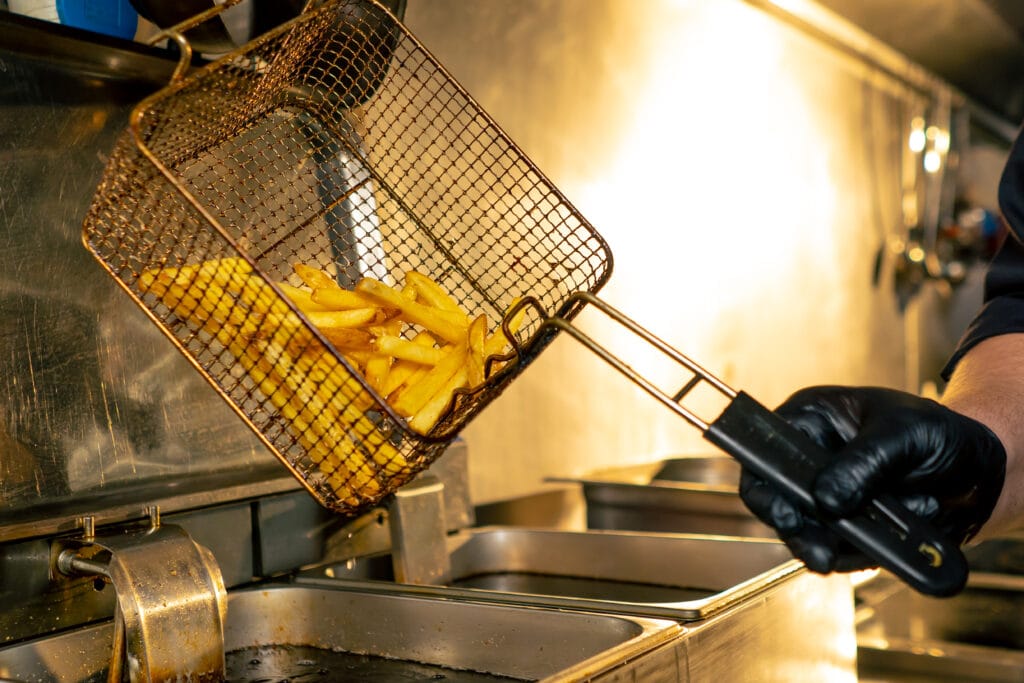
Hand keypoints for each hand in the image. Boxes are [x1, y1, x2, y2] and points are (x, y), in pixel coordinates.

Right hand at [739, 386, 1006, 572]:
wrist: (976, 471)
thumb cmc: (936, 433)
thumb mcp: (903, 435)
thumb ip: (864, 462)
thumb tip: (828, 498)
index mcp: (810, 422)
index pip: (766, 450)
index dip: (764, 481)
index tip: (783, 509)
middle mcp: (809, 462)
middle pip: (775, 499)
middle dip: (797, 527)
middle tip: (818, 548)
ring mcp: (825, 499)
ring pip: (803, 532)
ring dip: (830, 547)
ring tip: (863, 550)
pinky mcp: (844, 531)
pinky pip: (835, 553)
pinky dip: (857, 557)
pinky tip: (883, 548)